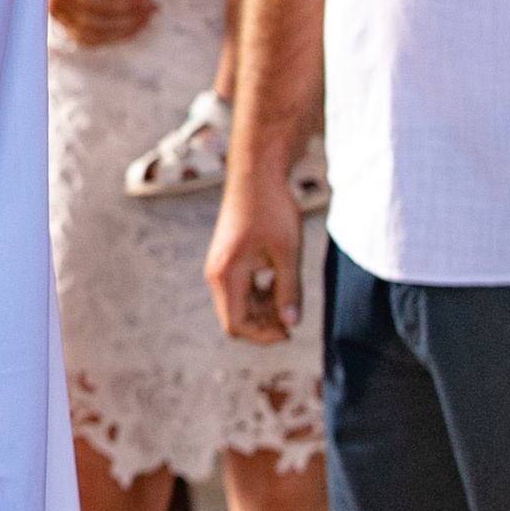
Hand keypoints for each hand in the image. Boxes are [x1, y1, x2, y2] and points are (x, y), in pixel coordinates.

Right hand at [47, 0, 155, 45]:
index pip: (100, 4)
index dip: (128, 6)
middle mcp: (53, 3)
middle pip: (98, 24)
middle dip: (130, 21)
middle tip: (153, 10)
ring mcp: (52, 12)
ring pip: (89, 36)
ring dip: (119, 34)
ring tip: (143, 22)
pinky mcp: (53, 16)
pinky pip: (80, 36)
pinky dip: (103, 38)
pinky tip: (121, 29)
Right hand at [206, 163, 303, 342]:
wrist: (256, 174)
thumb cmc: (272, 210)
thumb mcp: (287, 253)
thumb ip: (289, 290)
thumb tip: (290, 324)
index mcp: (226, 275)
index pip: (236, 324)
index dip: (263, 336)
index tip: (290, 331)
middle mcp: (216, 274)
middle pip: (234, 318)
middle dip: (263, 325)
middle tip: (293, 318)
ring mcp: (220, 266)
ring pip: (237, 305)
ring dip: (263, 310)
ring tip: (290, 298)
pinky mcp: (227, 259)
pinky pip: (239, 290)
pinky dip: (259, 295)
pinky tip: (280, 284)